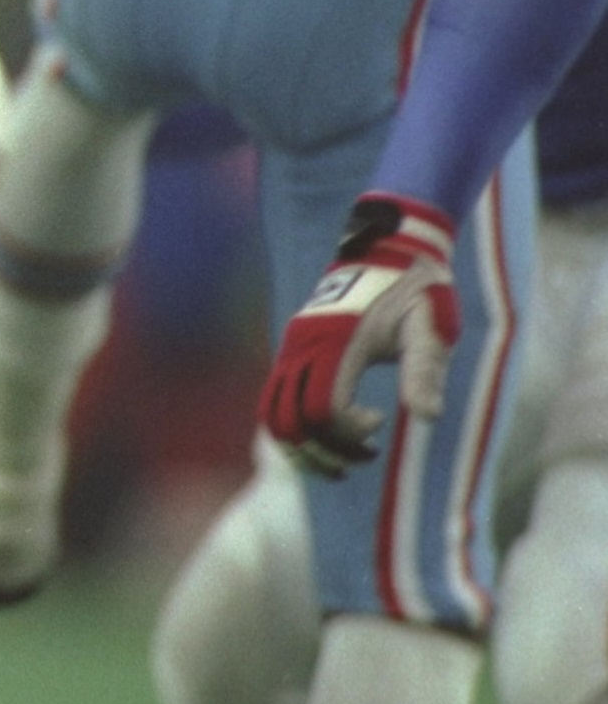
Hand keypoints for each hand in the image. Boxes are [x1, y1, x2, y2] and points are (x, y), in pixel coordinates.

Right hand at [261, 197, 460, 476]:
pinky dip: (292, 427)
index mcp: (335, 342)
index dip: (348, 430)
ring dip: (303, 445)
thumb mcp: (430, 327)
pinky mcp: (292, 349)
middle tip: (364, 454)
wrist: (389, 247)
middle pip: (290, 420)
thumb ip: (425, 369)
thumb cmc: (417, 289)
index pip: (322, 409)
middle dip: (323, 451)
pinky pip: (274, 399)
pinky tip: (329, 432)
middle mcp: (303, 346)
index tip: (380, 420)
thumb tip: (428, 416)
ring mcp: (292, 347)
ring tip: (343, 456)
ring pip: (272, 414)